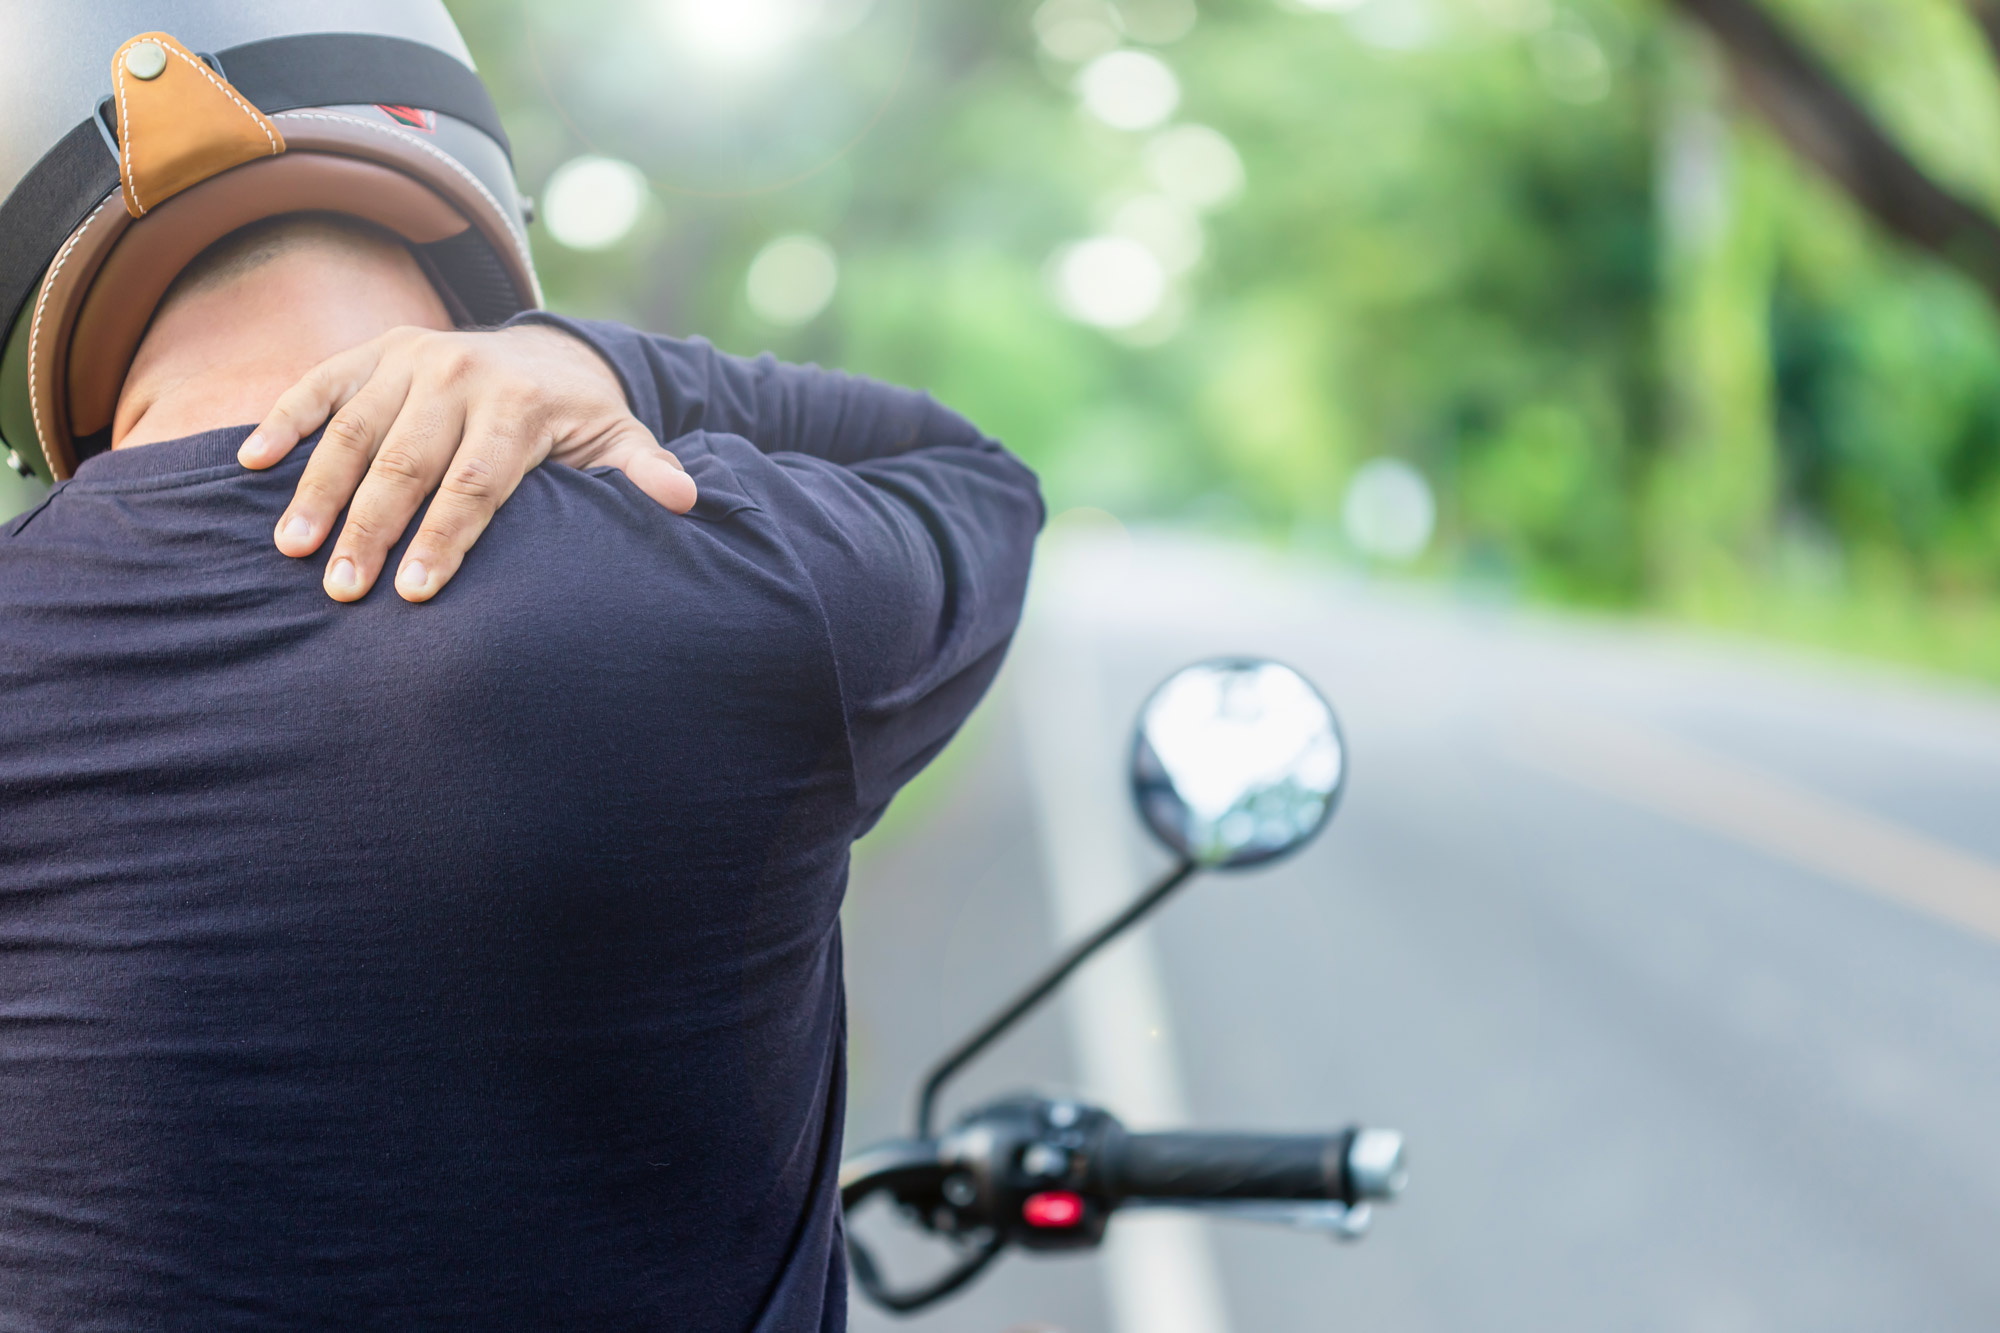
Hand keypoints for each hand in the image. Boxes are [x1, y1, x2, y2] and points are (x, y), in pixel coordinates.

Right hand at [239, 323, 696, 602]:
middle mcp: (460, 376)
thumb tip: (686, 500)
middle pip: (405, 464)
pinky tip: (249, 461)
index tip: (414, 594)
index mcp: (518, 407)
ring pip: (354, 430)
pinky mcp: (375, 351)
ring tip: (291, 549)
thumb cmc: (577, 423)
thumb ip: (642, 472)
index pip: (476, 484)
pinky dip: (284, 419)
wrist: (545, 353)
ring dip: (318, 490)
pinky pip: (320, 385)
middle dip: (372, 530)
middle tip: (342, 591)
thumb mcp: (618, 442)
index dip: (444, 540)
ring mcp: (412, 359)